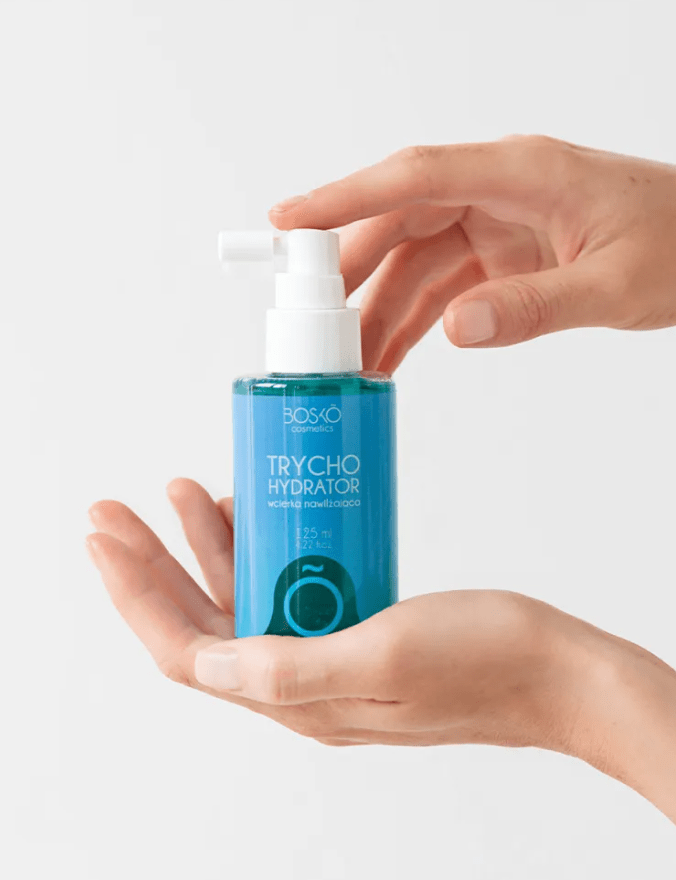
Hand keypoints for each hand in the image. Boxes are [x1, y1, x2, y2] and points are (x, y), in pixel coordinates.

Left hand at [87, 479, 675, 821]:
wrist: (553, 668)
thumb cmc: (482, 661)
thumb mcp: (382, 657)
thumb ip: (291, 668)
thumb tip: (203, 662)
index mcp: (296, 696)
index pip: (185, 649)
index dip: (135, 595)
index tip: (106, 537)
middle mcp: (299, 680)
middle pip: (199, 621)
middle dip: (150, 564)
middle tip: (116, 510)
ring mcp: (325, 650)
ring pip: (241, 595)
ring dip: (203, 546)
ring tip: (184, 489)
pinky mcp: (353, 623)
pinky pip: (286, 582)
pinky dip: (259, 545)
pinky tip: (256, 509)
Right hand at [268, 136, 675, 369]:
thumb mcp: (615, 284)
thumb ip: (535, 306)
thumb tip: (458, 327)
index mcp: (520, 173)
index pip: (414, 177)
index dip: (345, 197)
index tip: (291, 222)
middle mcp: (496, 191)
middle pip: (399, 222)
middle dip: (351, 275)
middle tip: (312, 327)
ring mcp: (495, 224)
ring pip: (413, 261)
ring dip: (378, 310)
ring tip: (350, 364)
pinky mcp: (500, 256)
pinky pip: (439, 286)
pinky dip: (411, 321)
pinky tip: (388, 356)